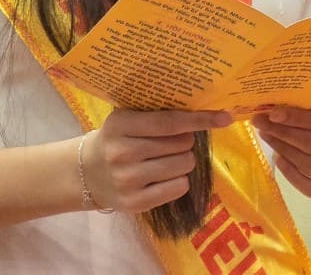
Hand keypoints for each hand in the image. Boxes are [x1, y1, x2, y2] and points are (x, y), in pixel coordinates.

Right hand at [85, 109, 231, 212]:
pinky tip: (163, 177)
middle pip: (182, 144)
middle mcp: (122, 153)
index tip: (225, 117)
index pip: (170, 122)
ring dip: (184, 160)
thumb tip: (203, 107)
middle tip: (172, 142)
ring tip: (166, 159)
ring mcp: (127, 180)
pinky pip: (179, 187)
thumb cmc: (117, 139)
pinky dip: (179, 180)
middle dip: (186, 141)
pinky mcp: (134, 203)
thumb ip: (157, 111)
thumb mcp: (127, 118)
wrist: (85, 173)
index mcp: (120, 125)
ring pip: (184, 165)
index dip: (200, 119)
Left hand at [254, 106, 310, 199]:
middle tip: (262, 124)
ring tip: (267, 137)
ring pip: (310, 166)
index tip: (273, 114)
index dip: (296, 118)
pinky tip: (278, 159)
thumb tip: (271, 109)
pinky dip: (291, 175)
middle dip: (284, 134)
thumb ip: (306, 105)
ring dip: (284, 151)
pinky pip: (310, 188)